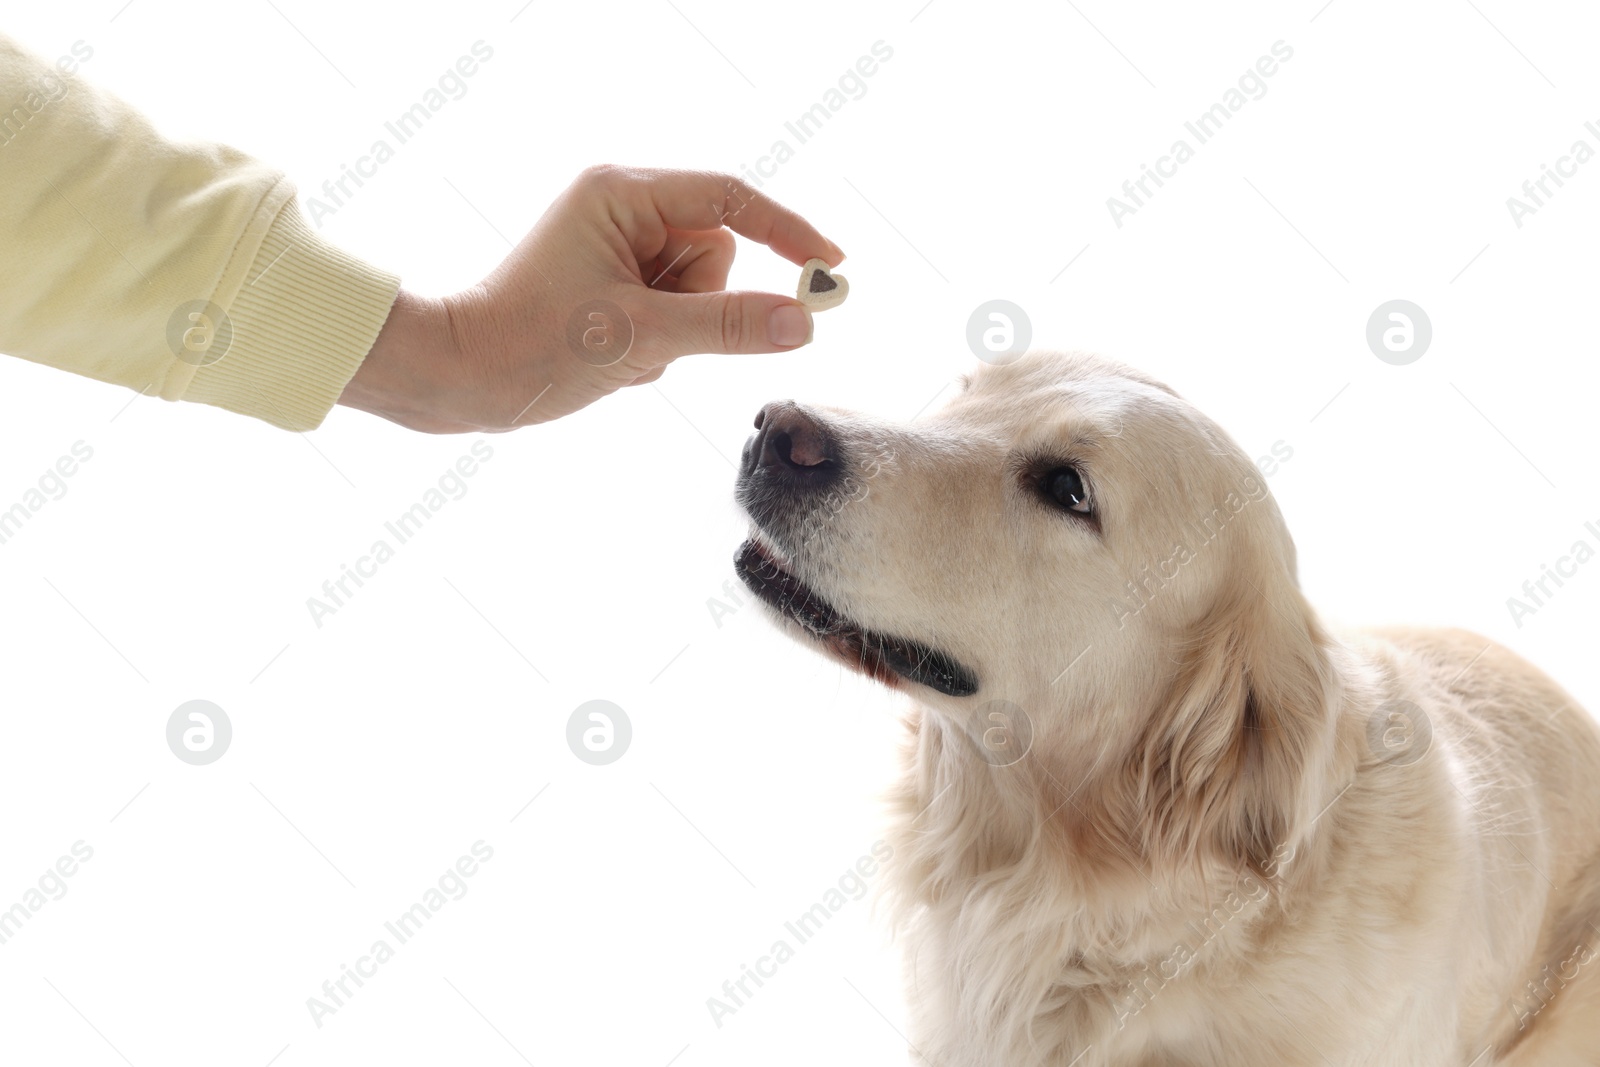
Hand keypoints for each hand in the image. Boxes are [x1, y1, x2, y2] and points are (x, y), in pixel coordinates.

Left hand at [338, 165, 844, 432]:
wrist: (462, 379)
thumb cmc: (533, 345)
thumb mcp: (641, 336)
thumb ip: (728, 327)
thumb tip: (803, 322)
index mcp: (622, 192)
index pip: (731, 198)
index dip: (787, 230)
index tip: (832, 265)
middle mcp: (623, 207)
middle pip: (719, 248)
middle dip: (701, 302)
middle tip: (652, 333)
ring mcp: (621, 246)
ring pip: (704, 286)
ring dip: (680, 328)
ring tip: (624, 346)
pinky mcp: (617, 282)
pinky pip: (680, 310)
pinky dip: (662, 341)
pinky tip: (614, 353)